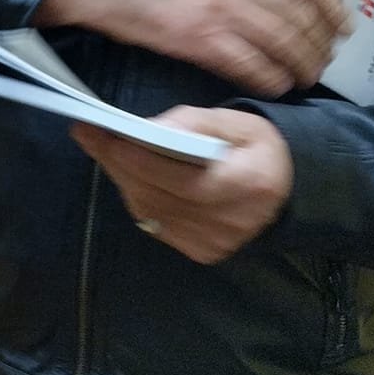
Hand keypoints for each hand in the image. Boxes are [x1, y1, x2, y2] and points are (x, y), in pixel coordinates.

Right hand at [37, 0, 349, 96]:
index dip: (334, 10)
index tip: (342, 30)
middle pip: (301, 17)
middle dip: (319, 47)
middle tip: (321, 64)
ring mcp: (220, 7)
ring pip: (283, 44)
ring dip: (300, 67)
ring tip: (302, 78)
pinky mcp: (200, 38)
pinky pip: (253, 65)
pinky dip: (270, 79)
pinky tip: (274, 85)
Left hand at [72, 108, 292, 263]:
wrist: (285, 189)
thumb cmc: (258, 149)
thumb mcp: (238, 122)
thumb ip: (196, 123)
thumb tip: (154, 128)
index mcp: (248, 185)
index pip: (182, 180)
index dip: (141, 159)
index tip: (107, 135)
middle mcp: (231, 222)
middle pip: (157, 195)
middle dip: (118, 162)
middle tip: (89, 134)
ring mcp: (215, 243)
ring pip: (149, 210)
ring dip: (122, 177)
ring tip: (104, 147)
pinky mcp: (201, 252)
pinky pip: (154, 223)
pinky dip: (137, 196)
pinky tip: (130, 173)